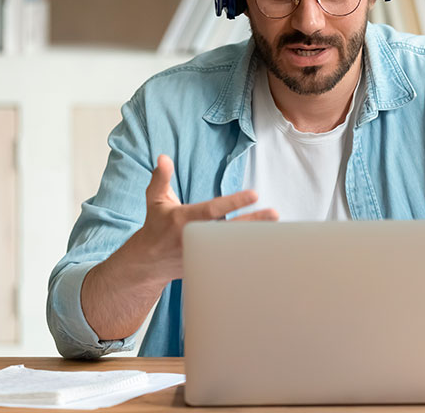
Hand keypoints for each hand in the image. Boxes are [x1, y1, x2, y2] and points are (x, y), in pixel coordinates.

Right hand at [136, 154, 277, 281]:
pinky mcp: (207, 266)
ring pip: (233, 246)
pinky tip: (266, 246)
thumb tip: (164, 158)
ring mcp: (202, 255)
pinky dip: (248, 253)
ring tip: (276, 227)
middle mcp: (194, 238)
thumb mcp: (155, 199)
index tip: (254, 194)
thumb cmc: (156, 225)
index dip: (233, 203)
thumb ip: (160, 178)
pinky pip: (231, 259)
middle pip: (228, 231)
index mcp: (183, 220)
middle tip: (274, 213)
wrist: (149, 262)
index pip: (212, 211)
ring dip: (255, 237)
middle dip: (252, 222)